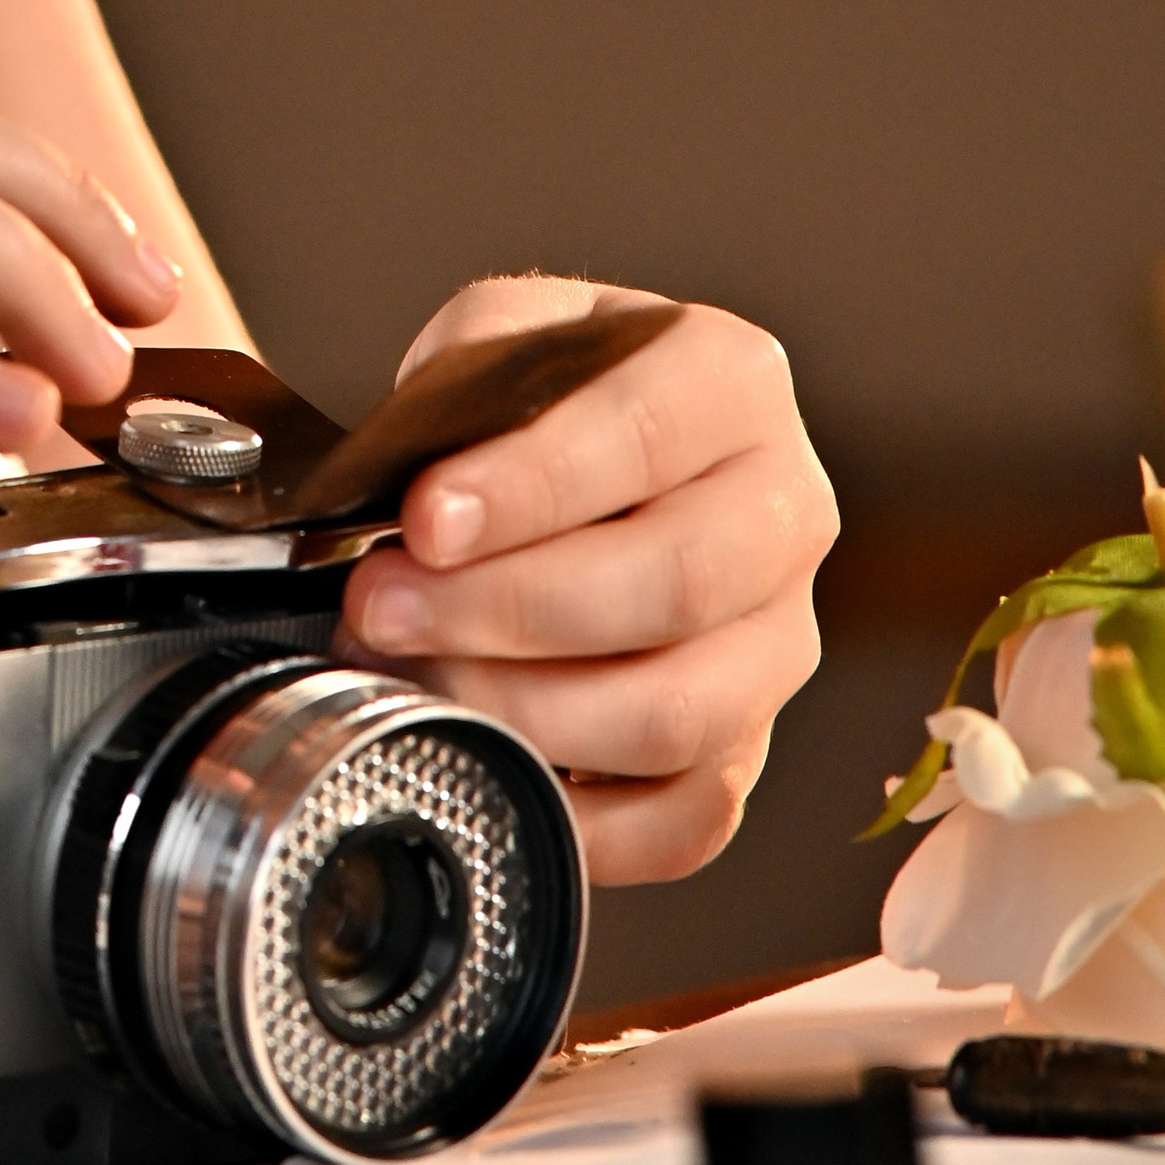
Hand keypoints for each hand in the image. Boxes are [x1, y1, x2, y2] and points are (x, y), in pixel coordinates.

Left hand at [337, 276, 833, 882]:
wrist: (573, 466)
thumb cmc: (535, 403)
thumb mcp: (496, 339)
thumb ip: (461, 381)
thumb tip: (412, 493)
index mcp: (730, 382)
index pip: (642, 435)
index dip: (528, 488)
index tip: (424, 523)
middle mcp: (782, 512)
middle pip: (675, 585)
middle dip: (505, 609)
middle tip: (382, 608)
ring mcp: (775, 644)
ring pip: (677, 714)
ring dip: (520, 712)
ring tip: (413, 680)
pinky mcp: (745, 749)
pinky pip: (684, 823)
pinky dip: (578, 825)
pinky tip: (485, 773)